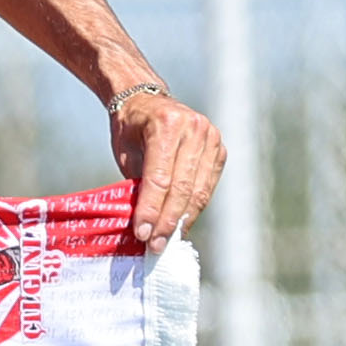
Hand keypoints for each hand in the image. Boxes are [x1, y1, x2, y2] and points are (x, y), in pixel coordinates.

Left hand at [112, 93, 224, 245]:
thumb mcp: (125, 152)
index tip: (143, 234)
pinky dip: (194, 207)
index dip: (152, 209)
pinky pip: (208, 185)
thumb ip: (137, 183)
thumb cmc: (131, 129)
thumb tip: (144, 226)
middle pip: (183, 187)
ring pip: (199, 190)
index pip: (160, 177)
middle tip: (155, 245)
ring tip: (168, 240)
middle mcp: (194, 128)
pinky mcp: (220, 149)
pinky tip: (181, 224)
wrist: (146, 100)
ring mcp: (211, 137)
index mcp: (166, 124)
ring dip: (183, 219)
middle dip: (168, 221)